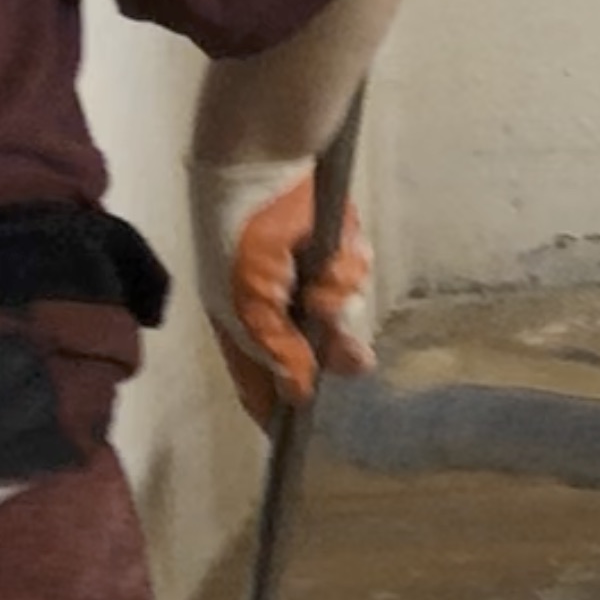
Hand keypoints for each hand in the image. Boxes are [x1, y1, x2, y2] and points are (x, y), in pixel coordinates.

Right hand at [190, 159, 374, 426]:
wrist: (267, 163)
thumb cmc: (240, 237)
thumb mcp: (247, 302)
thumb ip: (274, 347)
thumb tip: (298, 393)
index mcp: (240, 323)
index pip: (258, 379)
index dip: (276, 405)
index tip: (295, 436)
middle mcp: (276, 305)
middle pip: (314, 350)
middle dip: (335, 351)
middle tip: (359, 360)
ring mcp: (308, 276)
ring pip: (341, 312)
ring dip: (337, 298)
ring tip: (323, 282)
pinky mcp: (337, 248)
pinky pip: (356, 273)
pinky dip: (349, 264)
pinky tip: (335, 249)